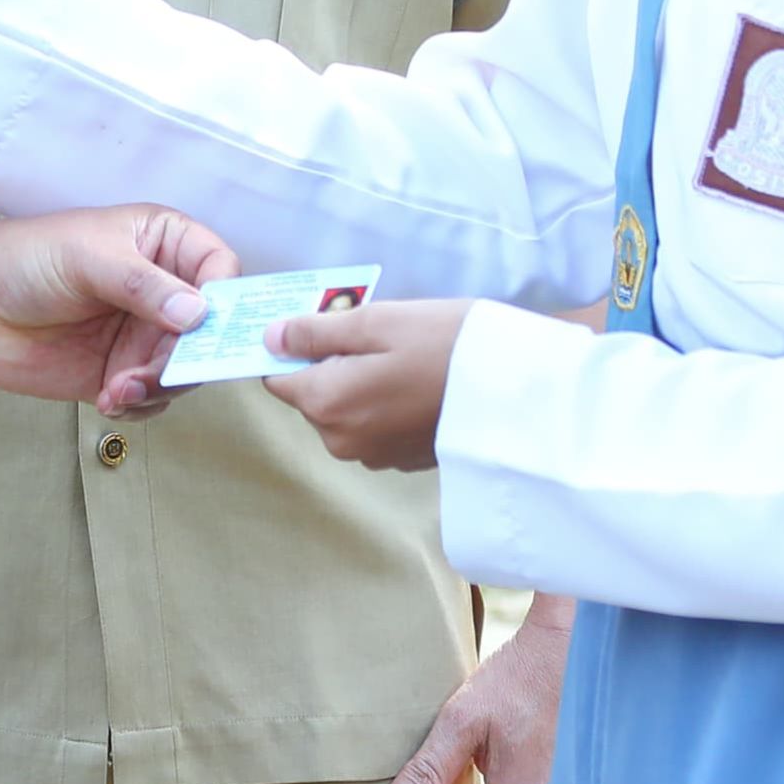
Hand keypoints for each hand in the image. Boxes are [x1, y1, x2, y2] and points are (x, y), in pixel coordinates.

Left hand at [0, 205, 229, 410]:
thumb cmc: (24, 258)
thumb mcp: (88, 258)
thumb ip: (144, 285)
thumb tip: (199, 314)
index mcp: (164, 243)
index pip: (219, 267)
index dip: (224, 297)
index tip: (208, 325)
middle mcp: (163, 289)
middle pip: (211, 330)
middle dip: (190, 356)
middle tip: (159, 371)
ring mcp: (144, 334)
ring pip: (186, 369)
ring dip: (162, 385)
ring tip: (121, 388)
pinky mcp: (123, 372)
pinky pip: (156, 397)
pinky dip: (142, 404)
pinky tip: (110, 398)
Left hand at [265, 298, 465, 467]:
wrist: (514, 388)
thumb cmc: (442, 344)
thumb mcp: (374, 322)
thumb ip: (315, 333)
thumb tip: (270, 338)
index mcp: (325, 403)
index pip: (279, 378)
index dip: (294, 349)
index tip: (324, 326)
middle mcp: (340, 439)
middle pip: (313, 396)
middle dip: (332, 365)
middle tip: (376, 335)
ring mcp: (373, 455)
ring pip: (344, 411)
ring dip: (360, 384)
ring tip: (403, 356)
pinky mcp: (403, 461)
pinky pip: (374, 426)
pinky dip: (385, 404)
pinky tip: (417, 382)